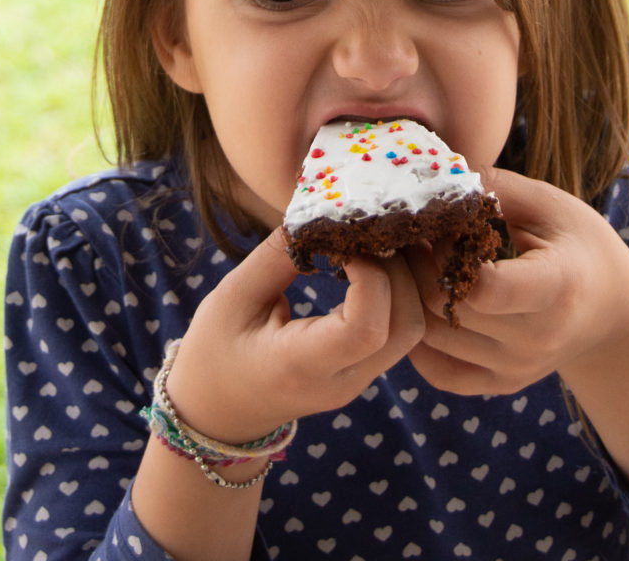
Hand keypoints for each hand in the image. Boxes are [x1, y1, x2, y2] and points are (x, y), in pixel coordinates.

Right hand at [166, 226, 424, 443]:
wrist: (219, 412)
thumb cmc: (215, 352)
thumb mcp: (232, 296)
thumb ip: (276, 257)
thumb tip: (319, 217)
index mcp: (300, 367)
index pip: (367, 329)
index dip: (371, 276)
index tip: (343, 243)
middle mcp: (342, 381)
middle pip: (406, 326)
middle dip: (399, 270)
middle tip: (366, 234)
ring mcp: (359, 381)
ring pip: (413, 329)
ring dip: (405, 280)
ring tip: (370, 244)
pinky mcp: (366, 372)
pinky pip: (402, 331)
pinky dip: (398, 292)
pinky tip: (369, 264)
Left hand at [405, 167, 628, 395]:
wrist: (613, 309)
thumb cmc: (578, 243)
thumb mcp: (548, 203)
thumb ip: (492, 187)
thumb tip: (434, 175)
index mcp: (557, 287)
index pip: (483, 288)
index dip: (447, 253)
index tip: (443, 226)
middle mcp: (537, 338)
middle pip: (446, 309)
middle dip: (416, 266)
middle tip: (408, 236)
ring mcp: (518, 368)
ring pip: (431, 338)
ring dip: (408, 296)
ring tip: (411, 262)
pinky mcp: (501, 384)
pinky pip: (438, 372)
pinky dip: (416, 338)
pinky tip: (418, 302)